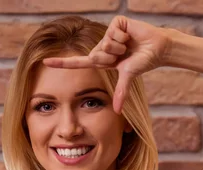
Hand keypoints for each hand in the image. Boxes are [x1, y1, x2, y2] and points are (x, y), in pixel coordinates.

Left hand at [43, 16, 168, 113]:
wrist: (158, 48)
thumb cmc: (144, 61)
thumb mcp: (128, 76)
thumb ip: (120, 93)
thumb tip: (117, 112)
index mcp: (102, 59)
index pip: (78, 62)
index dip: (62, 63)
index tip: (45, 62)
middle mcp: (102, 46)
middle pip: (95, 55)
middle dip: (112, 58)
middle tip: (125, 54)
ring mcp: (108, 34)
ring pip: (105, 44)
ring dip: (119, 47)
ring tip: (129, 45)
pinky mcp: (116, 23)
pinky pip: (113, 34)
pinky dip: (124, 37)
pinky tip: (131, 35)